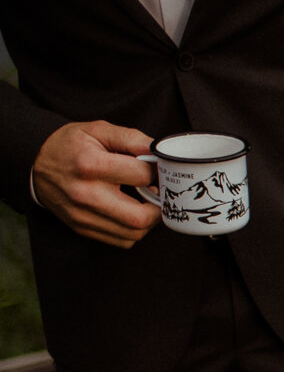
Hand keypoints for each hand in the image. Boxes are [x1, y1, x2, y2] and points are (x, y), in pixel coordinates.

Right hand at [32, 122, 160, 247]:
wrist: (37, 163)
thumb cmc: (72, 146)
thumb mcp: (98, 130)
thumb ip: (131, 138)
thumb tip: (157, 151)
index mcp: (91, 165)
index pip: (142, 176)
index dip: (156, 172)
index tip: (154, 170)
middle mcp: (86, 194)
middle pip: (141, 217)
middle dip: (158, 207)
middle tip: (157, 194)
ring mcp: (82, 215)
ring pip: (134, 233)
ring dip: (148, 221)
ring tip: (144, 203)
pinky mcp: (82, 228)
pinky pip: (122, 241)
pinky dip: (133, 230)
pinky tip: (129, 213)